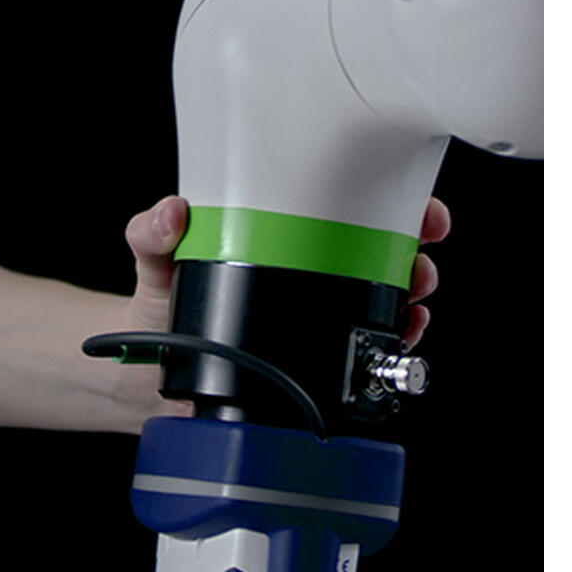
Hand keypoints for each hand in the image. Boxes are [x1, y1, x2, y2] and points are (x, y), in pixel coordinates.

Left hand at [122, 195, 450, 348]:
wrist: (152, 376)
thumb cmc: (160, 307)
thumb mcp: (154, 262)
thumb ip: (152, 235)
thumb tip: (172, 213)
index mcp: (277, 234)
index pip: (340, 201)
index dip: (384, 194)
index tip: (408, 195)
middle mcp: (306, 270)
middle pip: (378, 245)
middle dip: (414, 243)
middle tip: (419, 249)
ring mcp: (315, 314)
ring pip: (384, 293)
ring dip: (411, 290)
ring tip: (411, 293)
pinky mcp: (319, 358)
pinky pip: (369, 342)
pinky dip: (394, 336)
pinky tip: (399, 331)